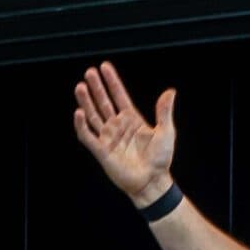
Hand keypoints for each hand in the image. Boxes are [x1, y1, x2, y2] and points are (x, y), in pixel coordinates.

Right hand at [72, 62, 175, 204]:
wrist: (152, 182)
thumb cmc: (160, 159)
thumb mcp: (166, 132)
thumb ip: (164, 112)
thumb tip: (170, 91)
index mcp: (132, 119)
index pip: (119, 95)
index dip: (112, 81)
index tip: (104, 67)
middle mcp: (117, 126)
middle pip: (103, 102)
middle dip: (96, 87)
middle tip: (89, 72)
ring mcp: (108, 138)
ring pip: (93, 116)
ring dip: (86, 101)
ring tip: (80, 87)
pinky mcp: (101, 151)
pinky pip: (87, 136)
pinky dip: (81, 125)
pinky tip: (79, 112)